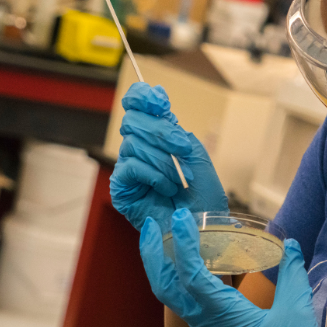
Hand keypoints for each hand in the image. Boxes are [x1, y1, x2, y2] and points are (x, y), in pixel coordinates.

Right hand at [110, 82, 227, 230]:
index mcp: (158, 139)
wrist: (203, 229)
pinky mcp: (122, 188)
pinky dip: (154, 175)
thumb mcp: (197, 156)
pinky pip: (130, 167)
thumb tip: (159, 104)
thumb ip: (177, 130)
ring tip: (180, 180)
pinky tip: (167, 188)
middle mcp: (141, 150)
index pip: (137, 106)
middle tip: (182, 149)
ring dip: (164, 161)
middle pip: (133, 120)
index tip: (158, 99)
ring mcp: (130, 169)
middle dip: (162, 132)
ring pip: (133, 144)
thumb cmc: (204, 199)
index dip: (142, 97)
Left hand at [139, 208, 318, 326]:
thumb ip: (292, 275)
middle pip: (164, 288)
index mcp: (221, 314)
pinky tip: (189, 261)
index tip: (182, 219)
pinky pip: (183, 298)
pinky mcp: (211, 325)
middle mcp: (205, 320)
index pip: (191, 276)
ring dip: (160, 265)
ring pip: (170, 294)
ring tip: (162, 238)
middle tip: (153, 226)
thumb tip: (290, 246)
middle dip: (153, 255)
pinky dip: (176, 275)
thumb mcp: (295, 311)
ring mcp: (205, 324)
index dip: (183, 245)